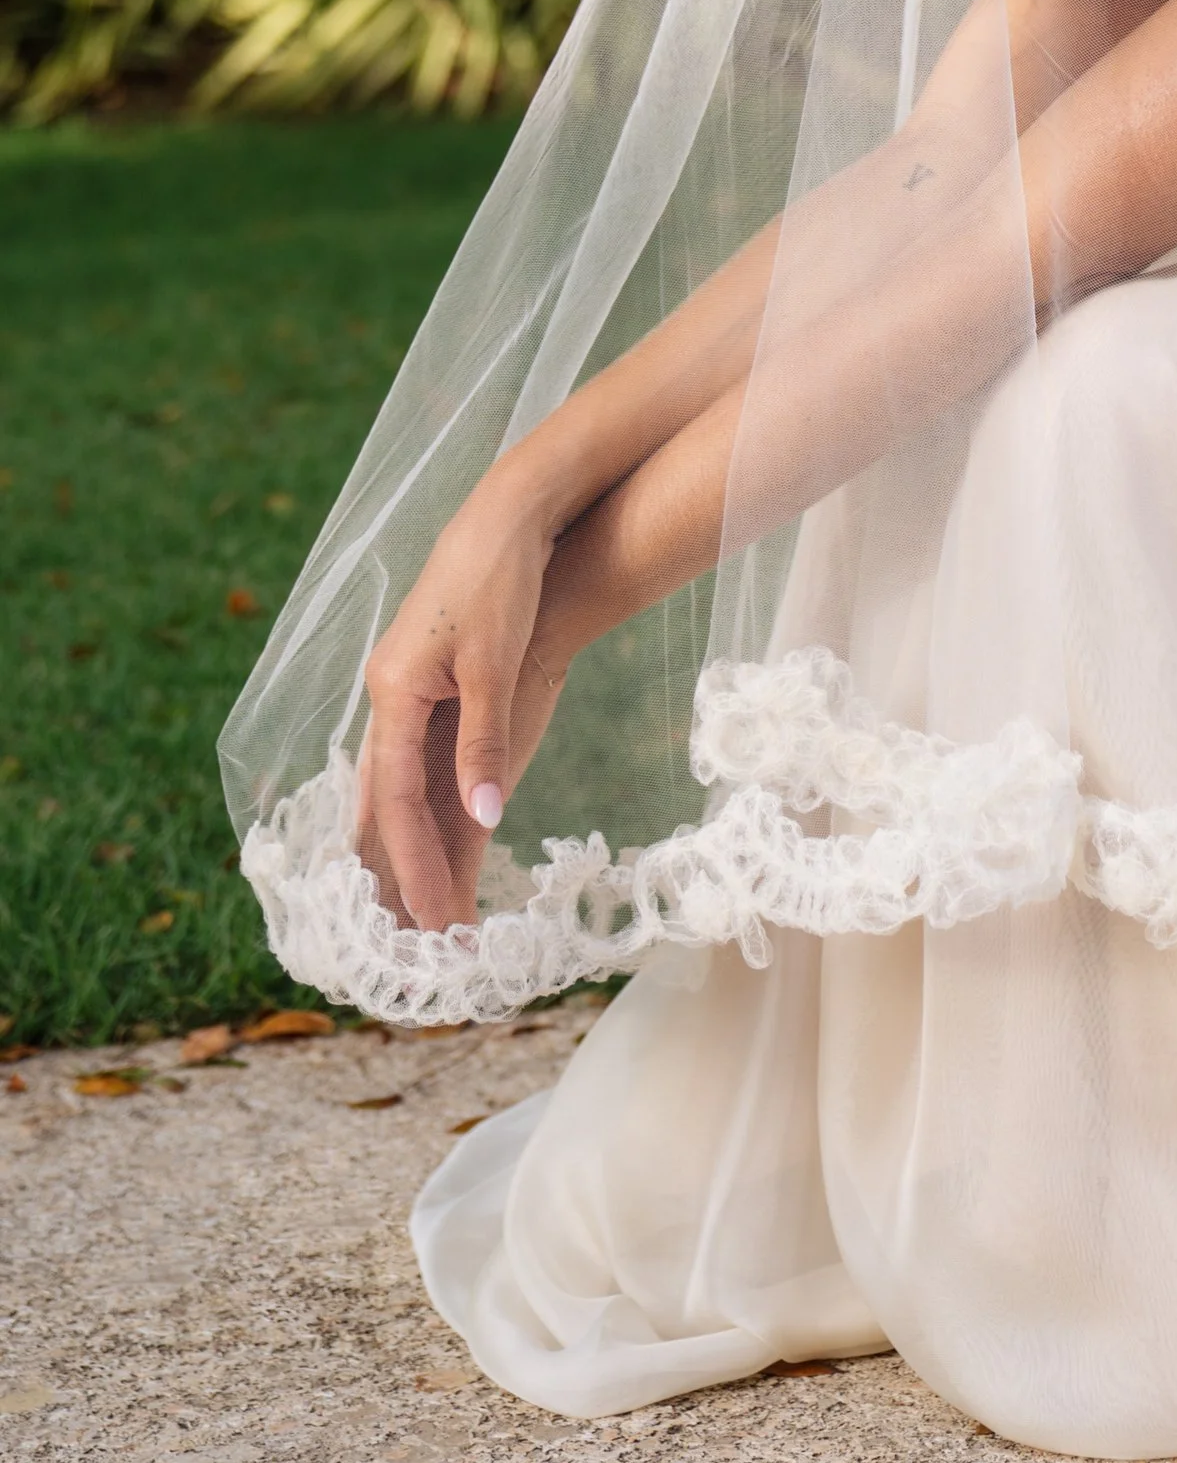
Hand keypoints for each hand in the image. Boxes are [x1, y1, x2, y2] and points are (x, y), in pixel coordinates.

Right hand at [356, 474, 569, 930]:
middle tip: (408, 946)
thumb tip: (483, 814)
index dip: (413, 862)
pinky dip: (424, 814)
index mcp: (393, 693)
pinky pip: (419, 768)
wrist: (508, 516)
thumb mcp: (496, 663)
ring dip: (404, 853)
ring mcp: (408, 694)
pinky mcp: (433, 689)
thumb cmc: (500, 581)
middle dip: (394, 875)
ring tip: (412, 917)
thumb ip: (485, 741)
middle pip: (382, 806)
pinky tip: (428, 849)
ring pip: (396, 792)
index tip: (431, 920)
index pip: (397, 800)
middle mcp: (389, 699)